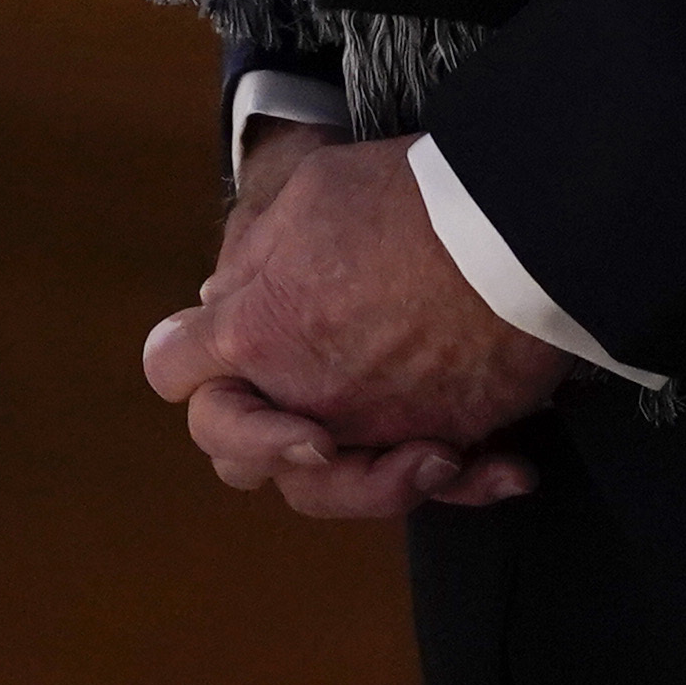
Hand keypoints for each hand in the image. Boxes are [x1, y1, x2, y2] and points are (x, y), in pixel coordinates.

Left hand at [141, 130, 555, 519]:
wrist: (513, 228)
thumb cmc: (405, 199)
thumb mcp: (309, 194)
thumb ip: (256, 256)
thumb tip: (225, 296)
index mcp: (254, 332)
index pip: (173, 368)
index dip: (185, 355)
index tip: (210, 340)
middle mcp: (304, 400)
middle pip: (235, 455)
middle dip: (252, 432)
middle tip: (288, 389)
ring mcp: (372, 430)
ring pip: (327, 491)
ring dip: (350, 475)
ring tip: (393, 436)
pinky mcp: (446, 438)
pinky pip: (438, 483)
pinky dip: (461, 480)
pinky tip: (498, 466)